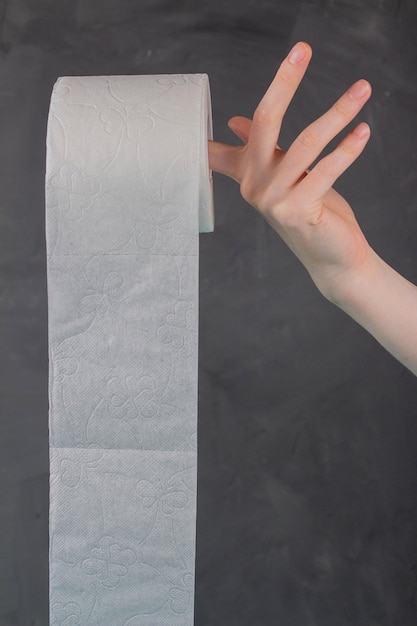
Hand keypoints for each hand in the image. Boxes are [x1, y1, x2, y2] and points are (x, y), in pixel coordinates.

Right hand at [208, 42, 372, 301]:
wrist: (329, 255)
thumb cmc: (309, 211)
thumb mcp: (282, 175)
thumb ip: (257, 150)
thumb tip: (237, 124)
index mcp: (248, 173)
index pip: (254, 121)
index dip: (272, 86)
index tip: (294, 55)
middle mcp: (254, 186)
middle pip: (266, 122)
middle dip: (285, 82)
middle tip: (304, 50)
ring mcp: (273, 201)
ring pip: (306, 143)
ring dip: (337, 112)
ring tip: (362, 90)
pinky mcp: (296, 212)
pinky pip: (325, 170)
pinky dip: (347, 149)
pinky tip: (363, 130)